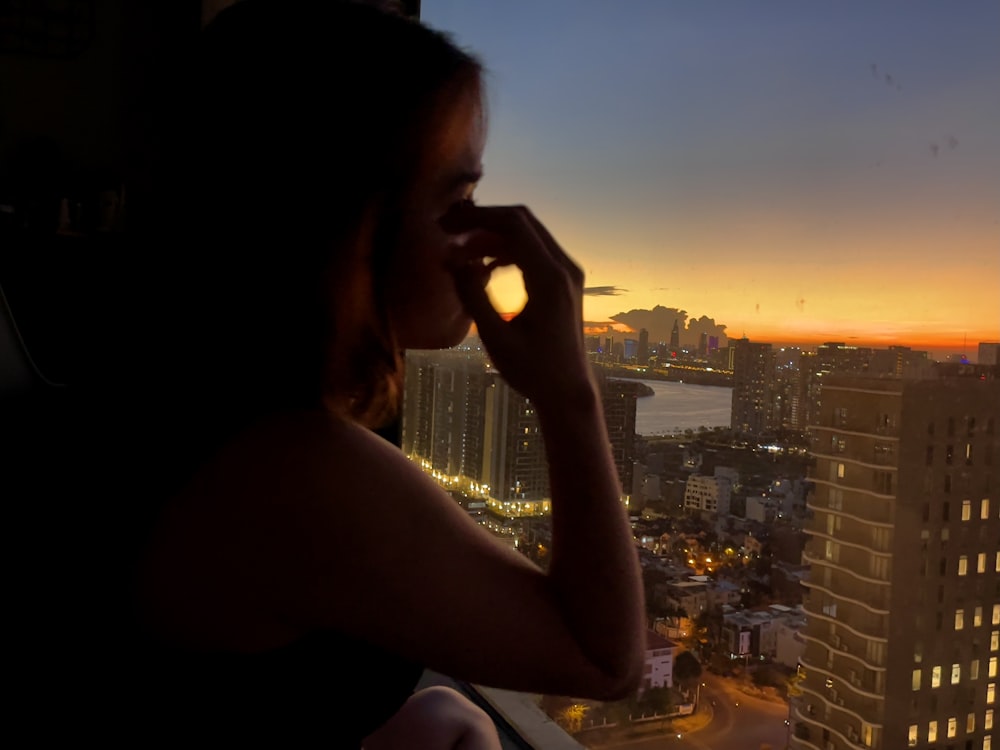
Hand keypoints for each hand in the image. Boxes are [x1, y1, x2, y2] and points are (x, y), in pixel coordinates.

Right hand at [441, 203, 594, 407]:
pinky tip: (482, 267)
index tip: (445, 224)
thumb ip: (472, 294)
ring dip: (492, 235)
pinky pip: (534, 251)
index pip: (513, 225)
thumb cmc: (533, 371)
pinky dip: (506, 250)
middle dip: (482, 220)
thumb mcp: (495, 336)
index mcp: (550, 278)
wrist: (568, 392)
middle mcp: (564, 268)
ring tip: (459, 251)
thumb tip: (449, 258)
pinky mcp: (564, 282)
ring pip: (527, 234)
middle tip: (447, 229)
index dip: (476, 218)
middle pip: (521, 221)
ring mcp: (567, 273)